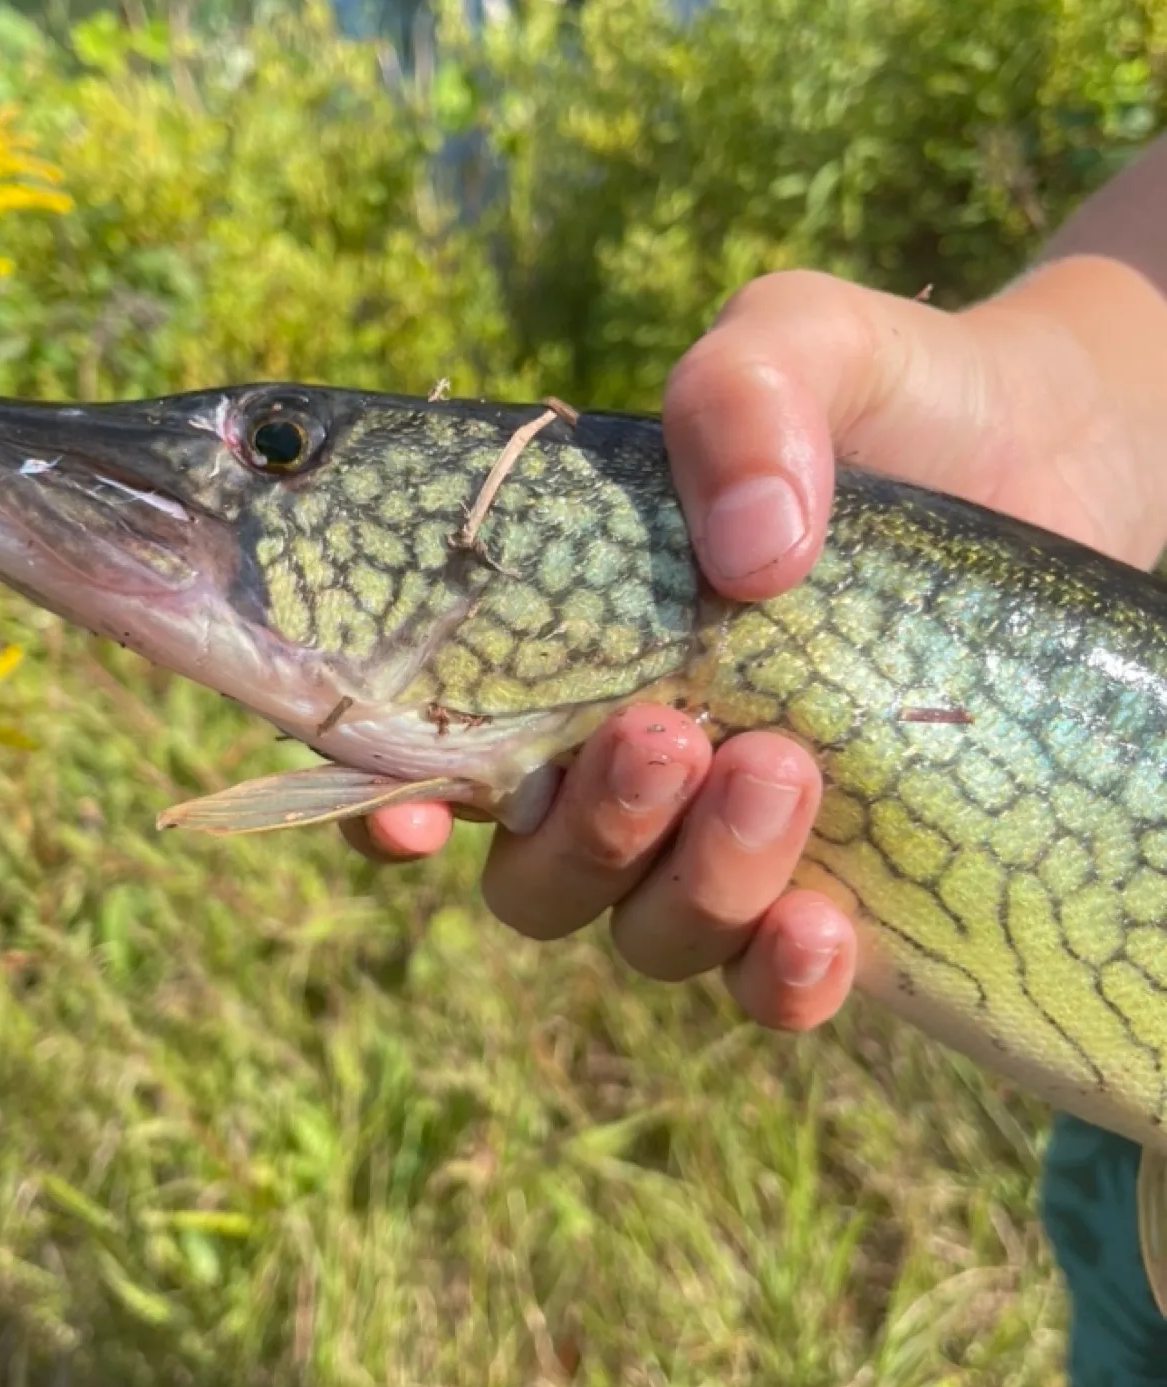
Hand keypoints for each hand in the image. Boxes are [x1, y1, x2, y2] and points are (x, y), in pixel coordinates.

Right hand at [344, 257, 1166, 1029]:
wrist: (1047, 452)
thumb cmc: (885, 399)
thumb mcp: (799, 347)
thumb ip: (738, 398)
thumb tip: (747, 556)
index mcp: (565, 658)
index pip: (432, 757)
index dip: (390, 807)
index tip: (414, 815)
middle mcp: (622, 769)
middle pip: (539, 878)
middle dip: (586, 834)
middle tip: (667, 736)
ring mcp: (722, 841)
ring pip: (649, 933)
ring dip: (694, 883)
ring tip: (780, 771)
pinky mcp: (836, 887)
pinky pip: (768, 987)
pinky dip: (779, 980)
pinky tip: (823, 931)